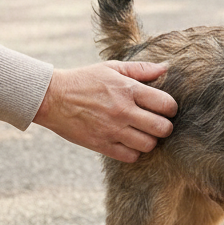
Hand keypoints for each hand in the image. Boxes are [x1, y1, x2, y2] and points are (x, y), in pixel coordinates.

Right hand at [33, 62, 176, 161]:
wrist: (52, 97)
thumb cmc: (84, 80)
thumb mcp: (112, 68)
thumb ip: (141, 69)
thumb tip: (166, 68)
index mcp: (128, 89)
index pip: (166, 104)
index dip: (171, 108)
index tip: (165, 109)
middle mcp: (123, 111)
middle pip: (162, 128)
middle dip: (165, 127)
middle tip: (157, 124)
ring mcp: (112, 129)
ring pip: (149, 145)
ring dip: (150, 141)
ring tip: (143, 133)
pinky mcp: (101, 144)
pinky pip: (130, 156)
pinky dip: (134, 152)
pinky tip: (129, 143)